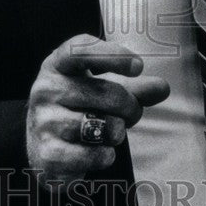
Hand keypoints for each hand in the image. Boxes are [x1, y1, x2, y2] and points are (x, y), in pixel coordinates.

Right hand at [26, 34, 169, 189]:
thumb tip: (162, 87)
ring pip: (100, 126)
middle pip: (105, 92)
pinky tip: (104, 151)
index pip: (80, 50)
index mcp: (58, 64)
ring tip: (114, 131)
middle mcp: (45, 88)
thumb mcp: (105, 89)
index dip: (112, 55)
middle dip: (131, 106)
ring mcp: (43, 121)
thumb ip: (136, 87)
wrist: (46, 146)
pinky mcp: (46, 153)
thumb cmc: (80, 107)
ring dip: (118, 131)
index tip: (138, 67)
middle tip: (133, 112)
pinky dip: (105, 155)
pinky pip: (90, 154)